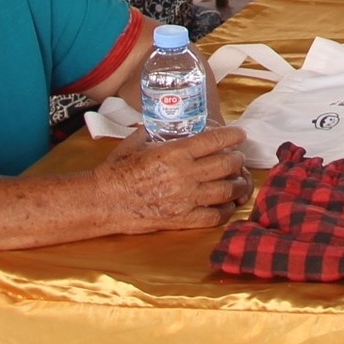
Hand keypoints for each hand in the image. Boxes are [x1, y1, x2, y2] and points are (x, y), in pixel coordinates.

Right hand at [96, 125, 251, 231]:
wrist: (104, 201)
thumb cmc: (117, 170)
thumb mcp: (137, 142)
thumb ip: (156, 132)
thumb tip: (164, 122)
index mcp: (174, 152)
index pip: (214, 140)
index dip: (232, 136)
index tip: (240, 134)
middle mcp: (184, 175)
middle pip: (226, 165)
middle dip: (237, 160)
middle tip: (237, 157)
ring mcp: (185, 199)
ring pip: (226, 191)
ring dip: (238, 184)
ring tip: (239, 180)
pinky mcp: (182, 220)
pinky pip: (215, 216)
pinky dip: (226, 210)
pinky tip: (227, 204)